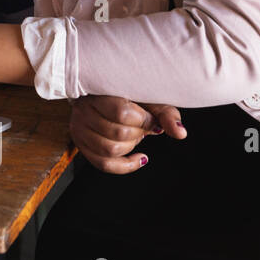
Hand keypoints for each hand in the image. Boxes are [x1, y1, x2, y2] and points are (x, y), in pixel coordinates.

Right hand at [68, 96, 186, 173]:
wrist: (101, 94)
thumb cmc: (128, 94)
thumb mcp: (148, 97)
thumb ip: (165, 113)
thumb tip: (180, 133)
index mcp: (99, 94)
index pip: (121, 113)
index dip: (143, 120)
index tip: (150, 118)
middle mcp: (83, 112)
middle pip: (117, 134)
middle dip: (138, 133)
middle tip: (143, 126)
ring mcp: (79, 130)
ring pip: (109, 150)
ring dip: (131, 147)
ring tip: (135, 135)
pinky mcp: (81, 145)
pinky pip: (104, 165)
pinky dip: (126, 166)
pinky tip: (140, 158)